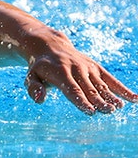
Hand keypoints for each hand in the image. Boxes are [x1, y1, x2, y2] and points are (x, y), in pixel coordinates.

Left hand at [22, 37, 137, 113]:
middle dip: (98, 100)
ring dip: (111, 96)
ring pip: (101, 85)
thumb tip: (40, 100)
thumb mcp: (30, 76)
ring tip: (118, 108)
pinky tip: (134, 99)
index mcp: (60, 73)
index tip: (90, 111)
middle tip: (107, 111)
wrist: (50, 46)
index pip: (72, 89)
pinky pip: (111, 79)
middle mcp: (76, 69)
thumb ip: (33, 88)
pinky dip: (122, 89)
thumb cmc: (39, 68)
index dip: (82, 100)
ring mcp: (88, 68)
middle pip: (89, 89)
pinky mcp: (96, 68)